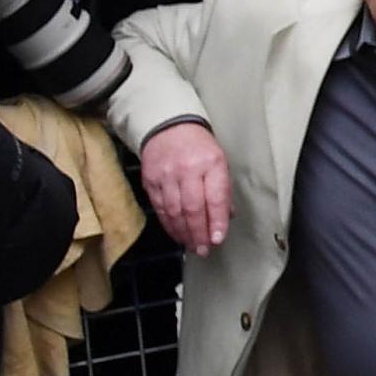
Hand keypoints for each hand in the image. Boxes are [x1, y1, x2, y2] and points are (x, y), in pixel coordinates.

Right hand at [141, 121, 231, 255]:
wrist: (169, 127)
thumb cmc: (199, 147)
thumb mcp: (219, 160)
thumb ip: (222, 189)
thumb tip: (226, 218)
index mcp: (211, 162)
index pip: (215, 197)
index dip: (216, 221)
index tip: (218, 239)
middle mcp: (187, 169)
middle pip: (193, 208)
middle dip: (199, 233)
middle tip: (204, 249)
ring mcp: (166, 175)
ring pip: (174, 212)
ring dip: (184, 233)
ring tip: (193, 245)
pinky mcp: (150, 181)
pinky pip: (160, 209)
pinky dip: (169, 225)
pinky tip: (177, 233)